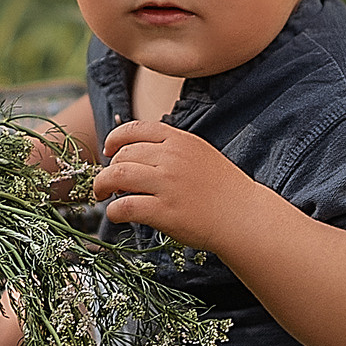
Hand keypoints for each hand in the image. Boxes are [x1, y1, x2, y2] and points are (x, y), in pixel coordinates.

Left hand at [91, 119, 258, 254]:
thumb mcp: (199, 154)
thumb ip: (171, 148)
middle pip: (122, 155)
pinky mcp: (164, 212)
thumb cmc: (222, 189)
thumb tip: (134, 152)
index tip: (108, 151)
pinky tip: (116, 214)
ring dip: (102, 185)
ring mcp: (167, 184)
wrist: (243, 216)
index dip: (114, 139)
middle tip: (108, 183)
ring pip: (117, 176)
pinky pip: (124, 206)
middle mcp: (171, 158)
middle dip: (109, 168)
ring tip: (103, 195)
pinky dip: (113, 210)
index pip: (134, 129)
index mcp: (180, 141)